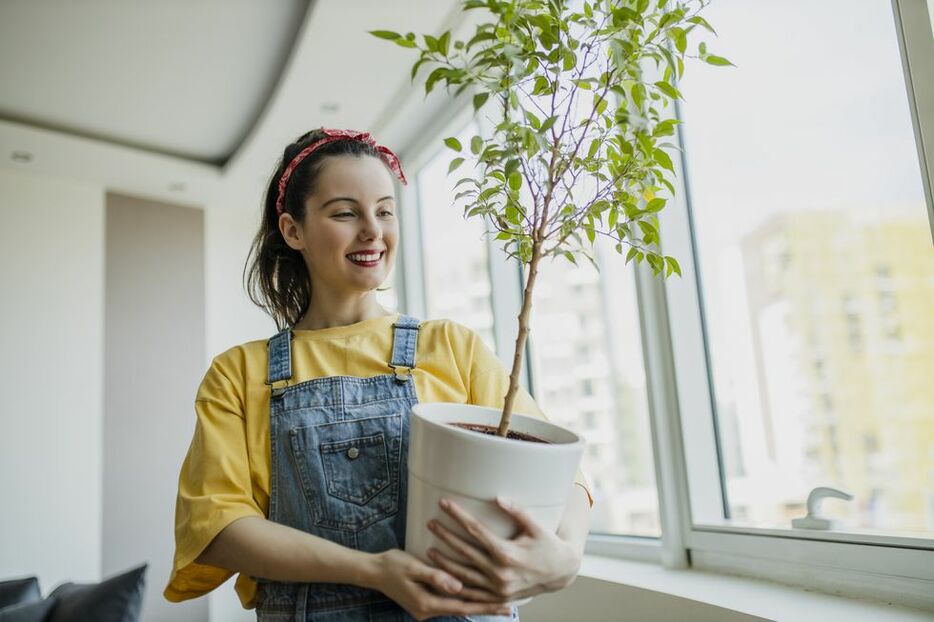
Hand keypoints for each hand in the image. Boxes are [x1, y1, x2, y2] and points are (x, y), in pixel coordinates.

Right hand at [371, 548, 512, 620]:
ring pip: (457, 606)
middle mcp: (428, 610)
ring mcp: (426, 608)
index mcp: (427, 603)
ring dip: (477, 603)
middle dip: (487, 607)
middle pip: (463, 609)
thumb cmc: (392, 566)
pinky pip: (449, 601)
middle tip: (510, 607)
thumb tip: (458, 586)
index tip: (505, 606)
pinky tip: (476, 595)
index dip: (485, 606)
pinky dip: (464, 599)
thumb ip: (435, 577)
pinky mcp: (425, 602)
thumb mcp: (413, 568)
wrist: (372, 572)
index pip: (463, 607)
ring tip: (499, 601)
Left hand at [426, 497, 581, 602]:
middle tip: (430, 523)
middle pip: (465, 551)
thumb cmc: (548, 545)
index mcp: (508, 552)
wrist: (560, 572)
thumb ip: (518, 511)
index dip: (458, 515)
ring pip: (463, 574)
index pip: (475, 530)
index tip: (444, 503)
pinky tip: (443, 578)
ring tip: (428, 550)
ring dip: (444, 563)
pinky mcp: (497, 596)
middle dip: (445, 536)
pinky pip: (472, 592)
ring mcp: (497, 587)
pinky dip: (456, 585)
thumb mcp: (536, 527)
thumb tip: (498, 498)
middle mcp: (500, 572)